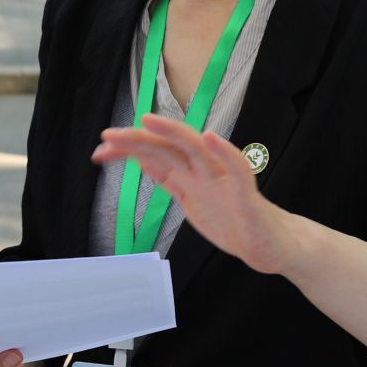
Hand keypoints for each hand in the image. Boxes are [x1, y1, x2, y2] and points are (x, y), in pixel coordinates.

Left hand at [91, 113, 307, 276]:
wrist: (267, 246)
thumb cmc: (231, 220)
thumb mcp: (188, 199)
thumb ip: (168, 178)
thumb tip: (140, 160)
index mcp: (189, 174)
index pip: (152, 155)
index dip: (126, 151)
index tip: (99, 151)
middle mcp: (203, 171)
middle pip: (168, 147)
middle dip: (137, 140)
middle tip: (107, 136)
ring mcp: (224, 180)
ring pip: (198, 149)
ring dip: (173, 133)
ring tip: (148, 121)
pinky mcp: (245, 192)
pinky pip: (237, 168)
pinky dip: (225, 151)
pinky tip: (210, 138)